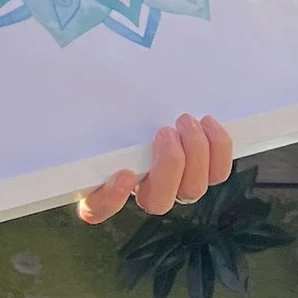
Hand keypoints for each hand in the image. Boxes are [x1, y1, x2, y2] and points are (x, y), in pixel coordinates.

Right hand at [75, 113, 233, 224]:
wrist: (164, 102)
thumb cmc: (126, 106)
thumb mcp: (102, 104)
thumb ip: (86, 108)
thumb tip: (79, 89)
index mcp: (106, 182)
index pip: (97, 209)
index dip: (110, 199)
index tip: (125, 174)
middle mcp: (143, 190)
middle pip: (157, 202)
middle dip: (168, 166)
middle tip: (165, 132)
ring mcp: (176, 185)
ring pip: (191, 189)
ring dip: (195, 154)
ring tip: (188, 122)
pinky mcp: (203, 172)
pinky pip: (217, 173)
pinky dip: (218, 149)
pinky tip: (207, 123)